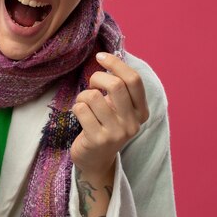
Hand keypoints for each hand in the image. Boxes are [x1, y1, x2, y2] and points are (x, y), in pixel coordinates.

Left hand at [70, 52, 149, 178]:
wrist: (96, 160)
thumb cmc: (104, 125)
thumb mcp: (118, 108)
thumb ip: (119, 88)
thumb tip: (108, 58)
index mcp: (141, 111)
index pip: (134, 80)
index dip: (116, 64)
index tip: (100, 57)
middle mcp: (132, 123)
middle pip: (115, 85)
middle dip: (96, 78)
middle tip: (92, 85)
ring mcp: (116, 133)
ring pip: (93, 96)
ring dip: (83, 96)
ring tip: (84, 104)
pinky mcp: (97, 140)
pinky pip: (81, 109)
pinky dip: (76, 107)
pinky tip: (80, 116)